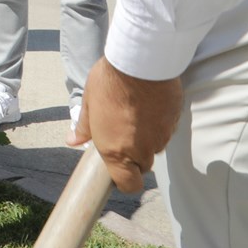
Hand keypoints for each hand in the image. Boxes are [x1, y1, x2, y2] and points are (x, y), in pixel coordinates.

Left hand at [70, 58, 182, 191]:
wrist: (140, 62)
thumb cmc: (109, 83)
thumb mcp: (89, 104)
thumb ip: (84, 127)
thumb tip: (72, 140)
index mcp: (116, 151)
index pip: (129, 185)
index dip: (126, 181)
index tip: (119, 170)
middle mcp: (141, 149)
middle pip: (143, 165)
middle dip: (135, 156)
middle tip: (123, 132)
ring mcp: (161, 137)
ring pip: (155, 146)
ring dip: (147, 137)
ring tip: (135, 113)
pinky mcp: (175, 122)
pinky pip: (167, 130)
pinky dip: (159, 123)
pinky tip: (149, 104)